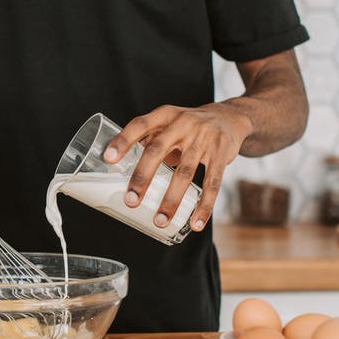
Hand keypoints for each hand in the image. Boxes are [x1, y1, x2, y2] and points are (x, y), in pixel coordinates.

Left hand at [102, 104, 251, 231]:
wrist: (230, 117)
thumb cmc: (189, 126)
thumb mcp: (170, 122)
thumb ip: (150, 139)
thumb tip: (121, 169)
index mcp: (165, 115)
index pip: (139, 124)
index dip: (123, 141)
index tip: (108, 159)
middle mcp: (183, 123)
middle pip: (157, 151)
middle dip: (142, 178)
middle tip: (131, 201)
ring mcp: (204, 139)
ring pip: (184, 173)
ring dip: (171, 200)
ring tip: (159, 221)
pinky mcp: (221, 154)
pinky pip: (212, 184)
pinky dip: (203, 207)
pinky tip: (195, 224)